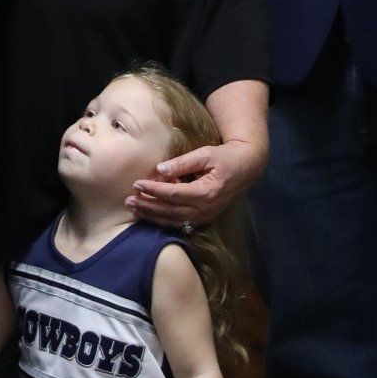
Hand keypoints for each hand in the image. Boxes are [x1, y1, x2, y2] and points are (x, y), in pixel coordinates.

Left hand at [129, 138, 266, 227]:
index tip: (137, 183)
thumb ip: (183, 162)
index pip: (173, 194)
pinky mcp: (204, 219)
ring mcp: (205, 217)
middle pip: (171, 212)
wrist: (247, 168)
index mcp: (206, 192)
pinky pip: (180, 223)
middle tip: (129, 200)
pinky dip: (163, 220)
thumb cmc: (225, 157)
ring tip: (134, 208)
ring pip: (174, 221)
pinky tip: (149, 215)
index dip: (154, 189)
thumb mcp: (206, 154)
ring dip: (152, 216)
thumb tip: (160, 169)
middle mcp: (205, 209)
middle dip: (148, 207)